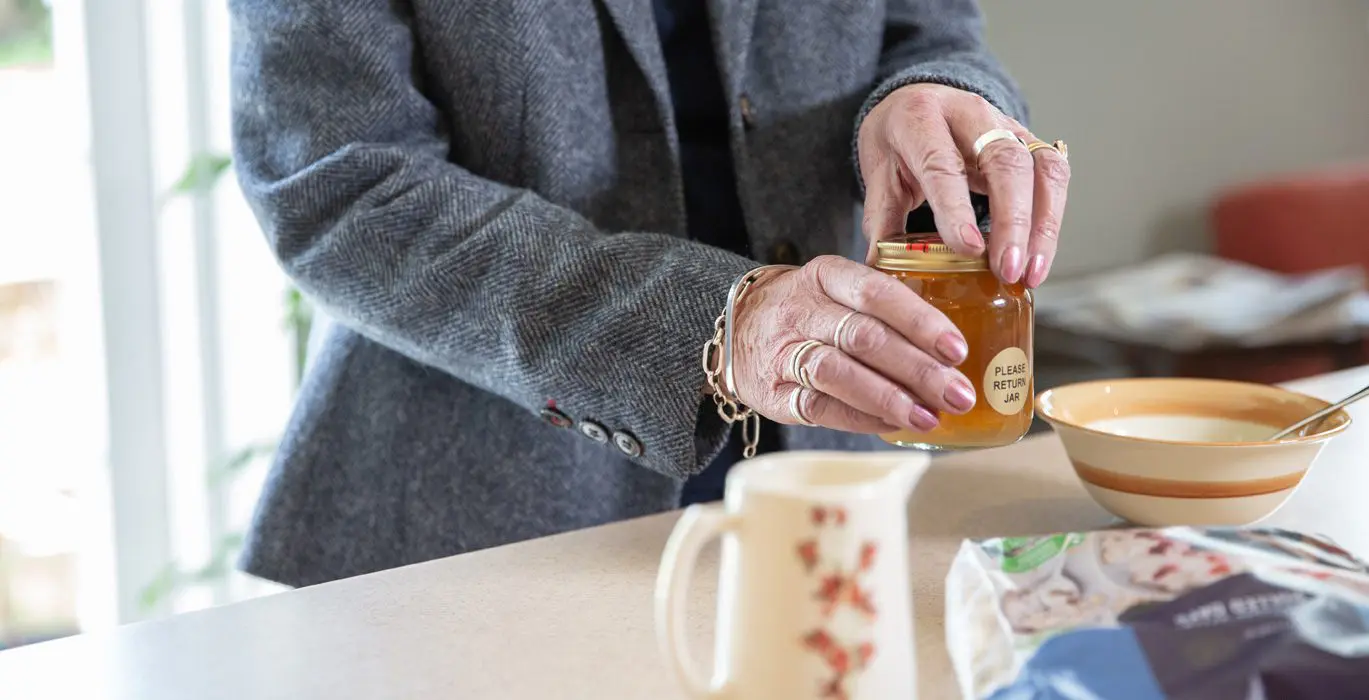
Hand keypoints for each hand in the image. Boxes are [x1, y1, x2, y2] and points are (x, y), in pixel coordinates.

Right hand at [730, 257, 975, 432]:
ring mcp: (783, 352)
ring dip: (889, 398)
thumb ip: (884, 308)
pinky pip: (820, 408)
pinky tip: (895, 424)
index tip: (957, 349)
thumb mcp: (837, 288)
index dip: (919, 322)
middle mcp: (801, 310)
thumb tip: (952, 349)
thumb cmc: (808, 309)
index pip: (876, 292)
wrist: (736, 327)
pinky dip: (862, 418)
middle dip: (917, 368)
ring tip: (930, 416)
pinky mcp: (774, 392)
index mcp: (825, 275)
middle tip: (959, 392)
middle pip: (863, 337)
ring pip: (838, 373)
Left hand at [858, 83, 1070, 287]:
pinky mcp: (1031, 142)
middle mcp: (971, 114)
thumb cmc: (898, 141)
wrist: (916, 101)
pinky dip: (1051, 220)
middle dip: (1013, 221)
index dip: (957, 207)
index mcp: (921, 119)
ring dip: (1042, 226)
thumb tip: (881, 270)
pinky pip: (1053, 176)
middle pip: (1005, 163)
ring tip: (1030, 273)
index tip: (969, 248)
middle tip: (1007, 269)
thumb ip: (881, 219)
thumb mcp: (878, 173)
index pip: (943, 163)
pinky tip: (1038, 257)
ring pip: (1041, 168)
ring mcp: (1008, 125)